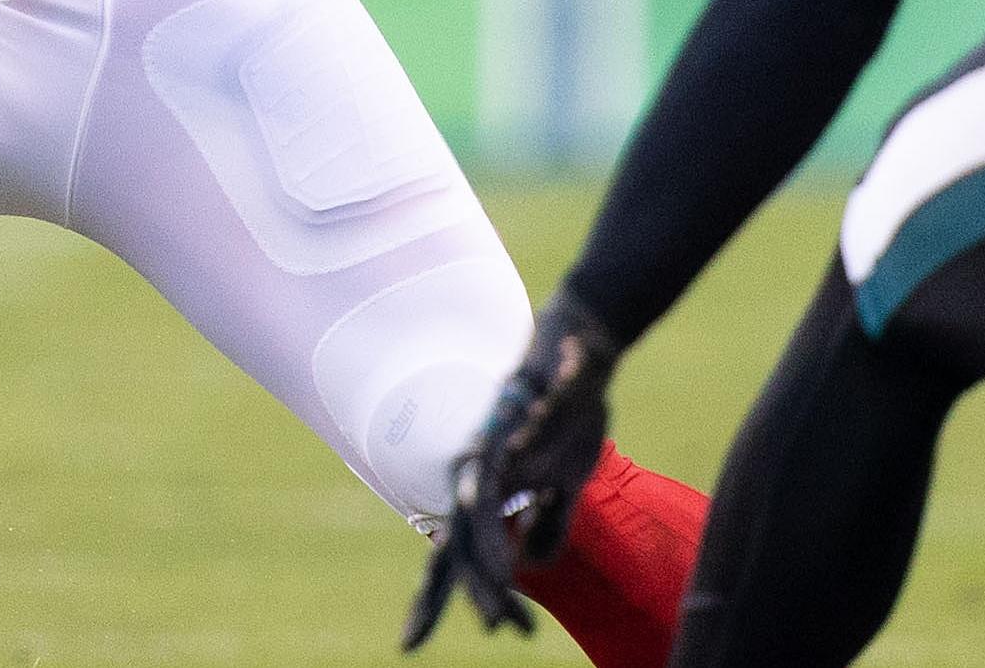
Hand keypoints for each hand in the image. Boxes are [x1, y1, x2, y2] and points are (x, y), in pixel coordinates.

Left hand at [402, 292, 622, 651]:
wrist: (576, 347)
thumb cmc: (566, 416)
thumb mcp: (566, 484)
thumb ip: (548, 523)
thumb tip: (530, 567)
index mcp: (487, 492)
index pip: (456, 554)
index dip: (437, 597)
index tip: (408, 645)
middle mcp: (478, 471)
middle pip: (459, 540)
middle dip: (462, 589)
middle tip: (458, 633)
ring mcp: (493, 444)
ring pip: (479, 507)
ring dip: (488, 554)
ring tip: (497, 593)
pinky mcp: (514, 415)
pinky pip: (503, 453)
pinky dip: (499, 478)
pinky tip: (504, 493)